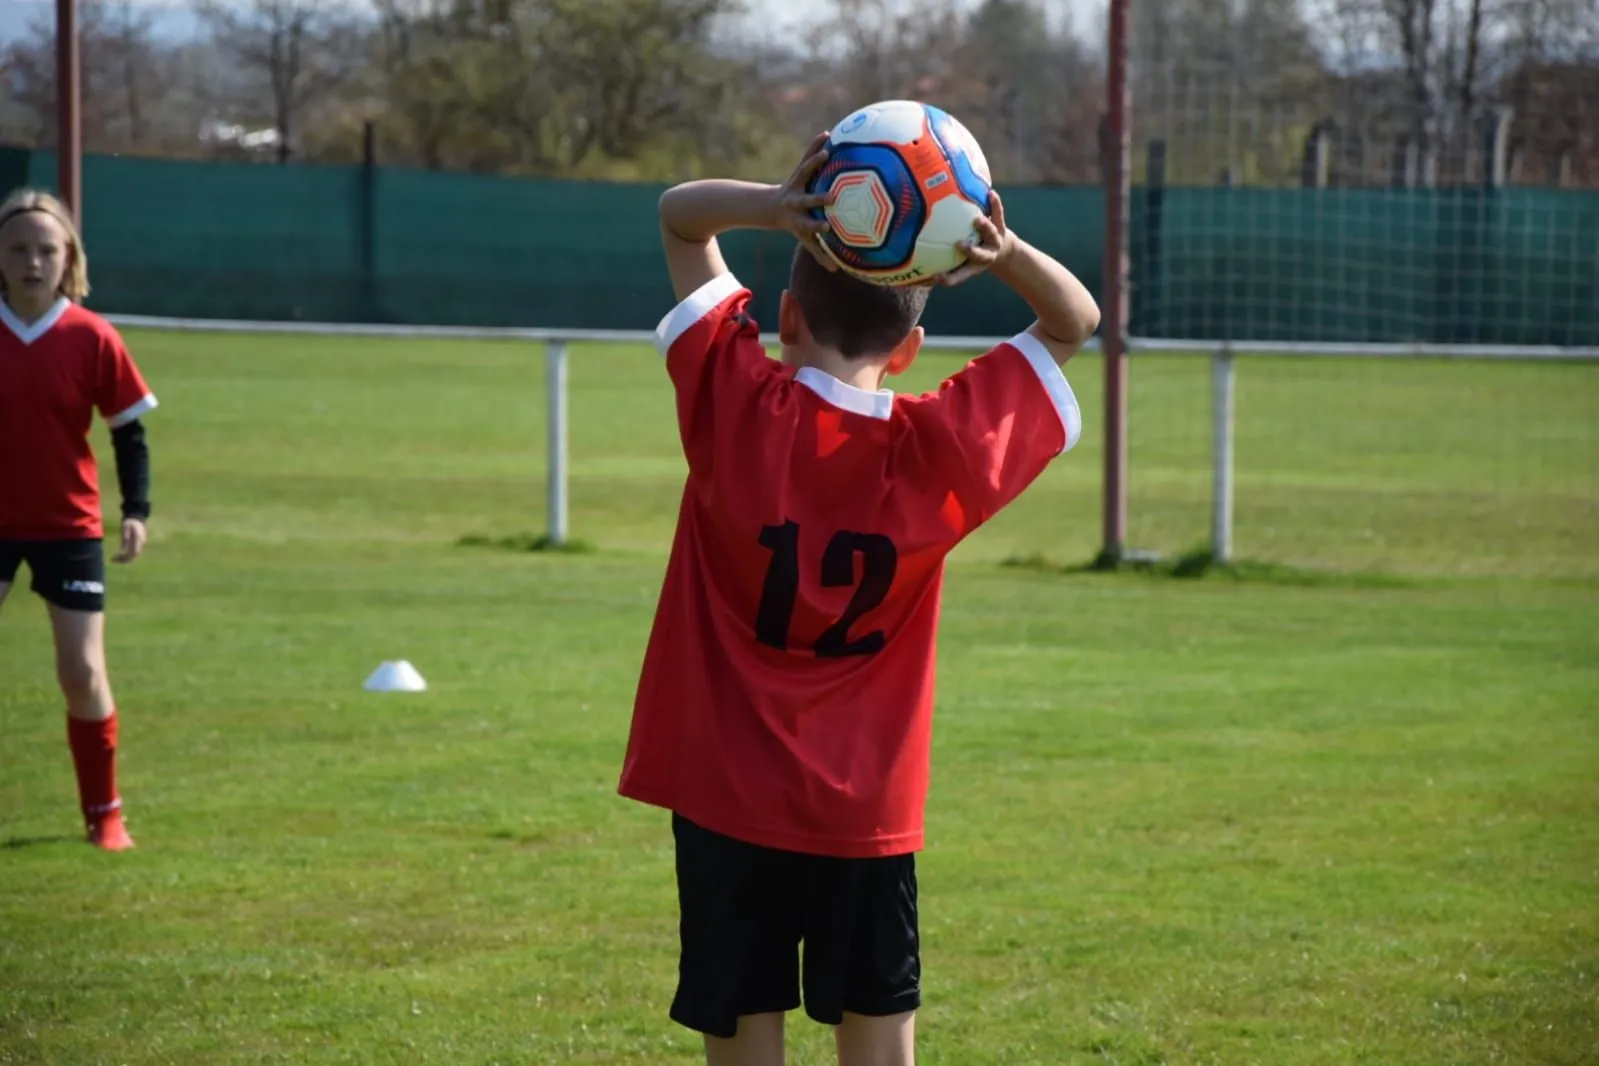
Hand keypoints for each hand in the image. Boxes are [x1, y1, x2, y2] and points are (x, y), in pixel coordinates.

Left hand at [114, 518, 146, 563]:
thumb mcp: (126, 527)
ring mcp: (140, 545)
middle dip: (124, 559)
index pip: (134, 552)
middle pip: (134, 555)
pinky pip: (133, 553)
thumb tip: (124, 545)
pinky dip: (126, 556)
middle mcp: (141, 544)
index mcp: (138, 539)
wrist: (136, 519)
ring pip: (134, 555)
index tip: (117, 558)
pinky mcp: (137, 545)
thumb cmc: (130, 522)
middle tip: (114, 561)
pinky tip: (119, 557)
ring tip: (115, 560)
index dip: (126, 557)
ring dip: (125, 559)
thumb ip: (125, 535)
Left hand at [773, 132, 839, 270]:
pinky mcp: (798, 172)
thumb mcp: (804, 238)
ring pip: (804, 173)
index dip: (817, 225)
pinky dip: (815, 146)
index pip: (809, 224)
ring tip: (827, 153)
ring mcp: (796, 184)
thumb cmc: (795, 224)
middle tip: (832, 196)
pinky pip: (806, 157)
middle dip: (818, 198)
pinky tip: (827, 134)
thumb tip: (836, 271)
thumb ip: (819, 253)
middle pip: (807, 200)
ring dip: (814, 163)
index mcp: (799, 218)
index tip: (828, 226)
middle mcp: (797, 201)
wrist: (772, 207)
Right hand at [935, 191, 1015, 286]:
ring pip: (991, 233)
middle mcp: (986, 255)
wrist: (999, 250)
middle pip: (980, 255)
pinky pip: (997, 213)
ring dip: (985, 227)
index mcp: (973, 266)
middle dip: (971, 251)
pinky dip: (995, 204)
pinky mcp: (1000, 224)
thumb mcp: (958, 262)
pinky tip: (990, 193)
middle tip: (958, 244)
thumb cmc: (969, 255)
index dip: (948, 278)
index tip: (935, 276)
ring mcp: (995, 239)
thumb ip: (938, 261)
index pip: (959, 275)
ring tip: (977, 219)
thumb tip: (912, 260)